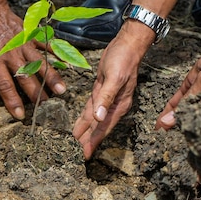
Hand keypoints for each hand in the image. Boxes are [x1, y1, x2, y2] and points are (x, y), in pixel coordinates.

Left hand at [0, 1, 65, 119]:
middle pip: (26, 77)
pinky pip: (46, 46)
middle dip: (36, 93)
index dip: (13, 101)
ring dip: (51, 77)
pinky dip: (56, 55)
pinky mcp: (30, 35)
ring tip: (61, 90)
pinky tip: (66, 65)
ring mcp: (23, 44)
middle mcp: (11, 54)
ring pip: (40, 63)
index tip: (20, 115)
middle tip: (46, 107)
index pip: (5, 85)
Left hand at [73, 25, 148, 158]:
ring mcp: (106, 99)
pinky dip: (84, 117)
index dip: (93, 141)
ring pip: (93, 119)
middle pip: (97, 127)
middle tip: (74, 154)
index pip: (103, 128)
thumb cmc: (123, 60)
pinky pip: (91, 108)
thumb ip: (106, 99)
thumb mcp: (114, 78)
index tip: (85, 154)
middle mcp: (113, 106)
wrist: (126, 45)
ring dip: (84, 131)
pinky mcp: (100, 91)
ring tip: (74, 143)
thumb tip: (99, 119)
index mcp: (118, 105)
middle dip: (87, 140)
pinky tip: (78, 125)